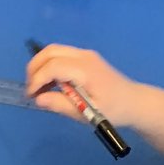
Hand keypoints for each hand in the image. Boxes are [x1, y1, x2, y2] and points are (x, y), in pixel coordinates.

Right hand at [26, 45, 140, 125]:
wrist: (133, 101)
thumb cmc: (113, 110)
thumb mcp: (87, 114)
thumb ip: (61, 105)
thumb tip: (39, 99)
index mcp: (85, 69)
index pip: (53, 66)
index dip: (37, 79)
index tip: (31, 96)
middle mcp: (83, 56)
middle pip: (50, 51)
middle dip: (34, 68)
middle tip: (30, 89)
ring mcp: (84, 55)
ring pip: (53, 51)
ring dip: (40, 66)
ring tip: (38, 88)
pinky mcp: (84, 58)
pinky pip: (60, 55)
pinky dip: (49, 66)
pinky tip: (49, 84)